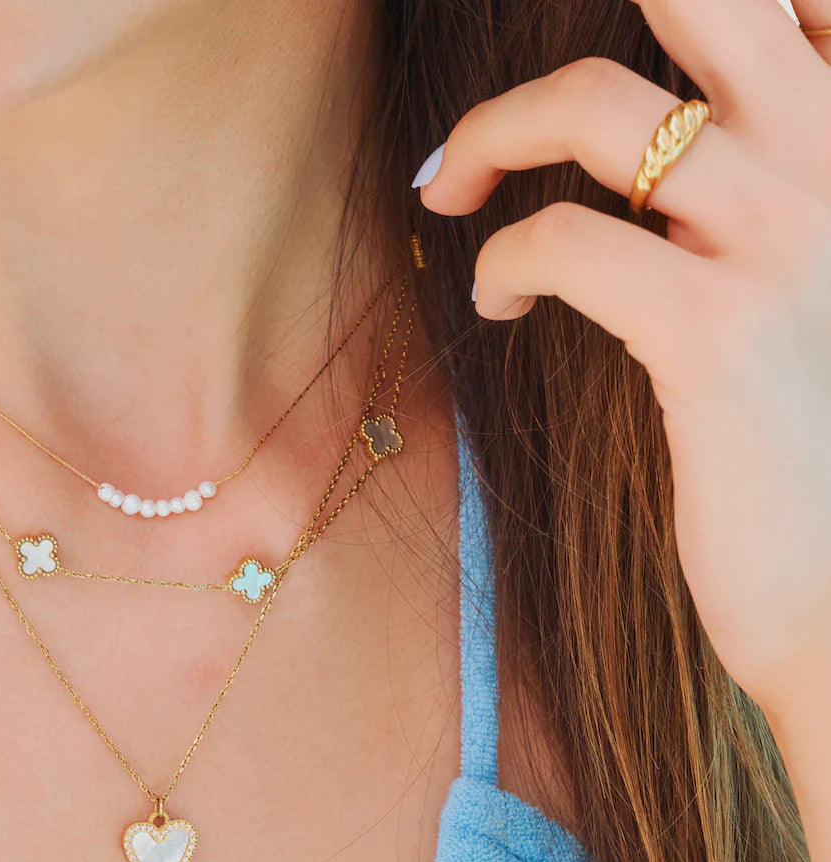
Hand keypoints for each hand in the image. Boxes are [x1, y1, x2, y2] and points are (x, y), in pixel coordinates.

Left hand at [415, 0, 830, 724]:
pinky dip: (501, 260)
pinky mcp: (717, 333)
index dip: (692, 7)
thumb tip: (642, 158)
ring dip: (486, 137)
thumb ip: (747, 200)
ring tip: (447, 196)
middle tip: (487, 120)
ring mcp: (785, 239)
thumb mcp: (797, 285)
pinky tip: (498, 300)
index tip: (580, 83)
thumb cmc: (808, 437)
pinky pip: (564, 240)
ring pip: (594, 105)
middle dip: (550, 56)